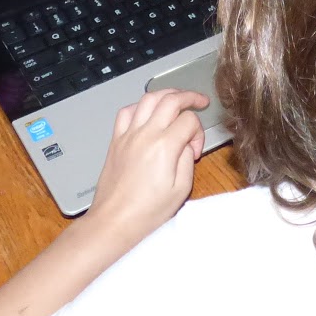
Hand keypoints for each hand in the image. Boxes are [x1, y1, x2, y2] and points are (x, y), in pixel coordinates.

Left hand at [86, 88, 208, 244]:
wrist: (115, 221)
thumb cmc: (146, 212)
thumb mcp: (181, 190)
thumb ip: (187, 160)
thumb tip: (187, 143)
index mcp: (164, 147)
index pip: (189, 120)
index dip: (199, 132)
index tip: (195, 149)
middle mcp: (145, 136)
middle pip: (170, 100)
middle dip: (189, 97)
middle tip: (200, 101)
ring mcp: (128, 136)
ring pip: (148, 99)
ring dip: (166, 94)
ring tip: (177, 97)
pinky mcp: (116, 141)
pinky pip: (126, 112)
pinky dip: (139, 105)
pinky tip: (147, 111)